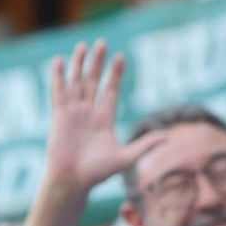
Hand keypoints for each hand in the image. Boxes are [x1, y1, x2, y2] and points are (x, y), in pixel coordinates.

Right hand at [42, 40, 164, 195]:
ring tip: (83, 45)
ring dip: (79, 64)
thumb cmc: (97, 173)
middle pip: (93, 82)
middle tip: (102, 43)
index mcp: (104, 119)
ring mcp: (73, 113)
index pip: (110, 90)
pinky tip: (59, 61)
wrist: (72, 181)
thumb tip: (166, 136)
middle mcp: (88, 112)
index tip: (120, 58)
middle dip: (97, 62)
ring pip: (77, 83)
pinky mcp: (60, 116)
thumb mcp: (125, 157)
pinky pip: (59, 92)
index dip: (115, 74)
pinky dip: (58, 77)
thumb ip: (144, 145)